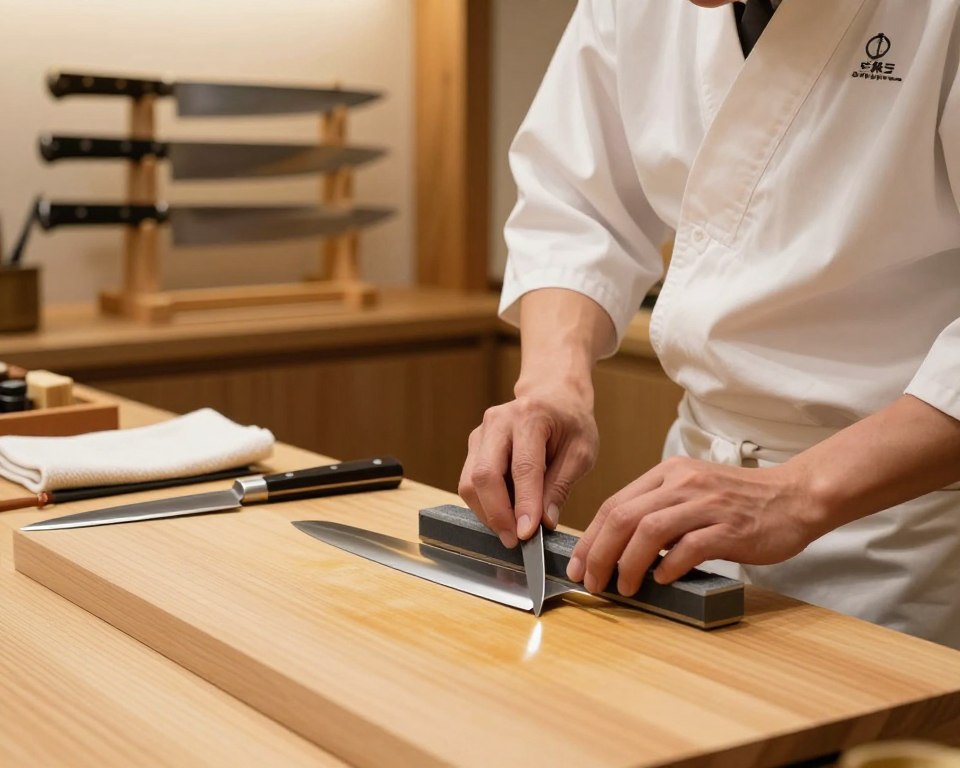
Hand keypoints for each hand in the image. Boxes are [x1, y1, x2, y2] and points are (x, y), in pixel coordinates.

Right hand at [458, 378, 598, 547]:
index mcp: (530, 416)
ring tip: (511, 531)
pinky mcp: (474, 445)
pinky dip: (484, 504)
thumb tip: (543, 522)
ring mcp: (481, 432)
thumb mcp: (581, 451)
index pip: (523, 468)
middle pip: (484, 474)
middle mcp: (498, 421)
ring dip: (487, 513)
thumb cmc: (570, 422)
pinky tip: (504, 514)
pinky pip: (469, 481)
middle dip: (497, 514)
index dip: (523, 504)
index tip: (527, 534)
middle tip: (514, 541)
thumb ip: (561, 486)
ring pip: (470, 482)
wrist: (552, 394)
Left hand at [566, 456, 828, 593]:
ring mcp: (706, 504)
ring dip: (627, 563)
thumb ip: (658, 509)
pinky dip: (668, 565)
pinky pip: (688, 547)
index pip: (614, 504)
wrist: (794, 497)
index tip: (578, 565)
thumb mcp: (692, 492)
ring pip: (648, 530)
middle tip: (591, 581)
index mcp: (668, 474)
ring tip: (623, 587)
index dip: (590, 537)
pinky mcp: (729, 527)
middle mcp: (682, 484)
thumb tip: (618, 546)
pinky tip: (662, 579)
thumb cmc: (740, 502)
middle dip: (598, 553)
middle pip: (623, 516)